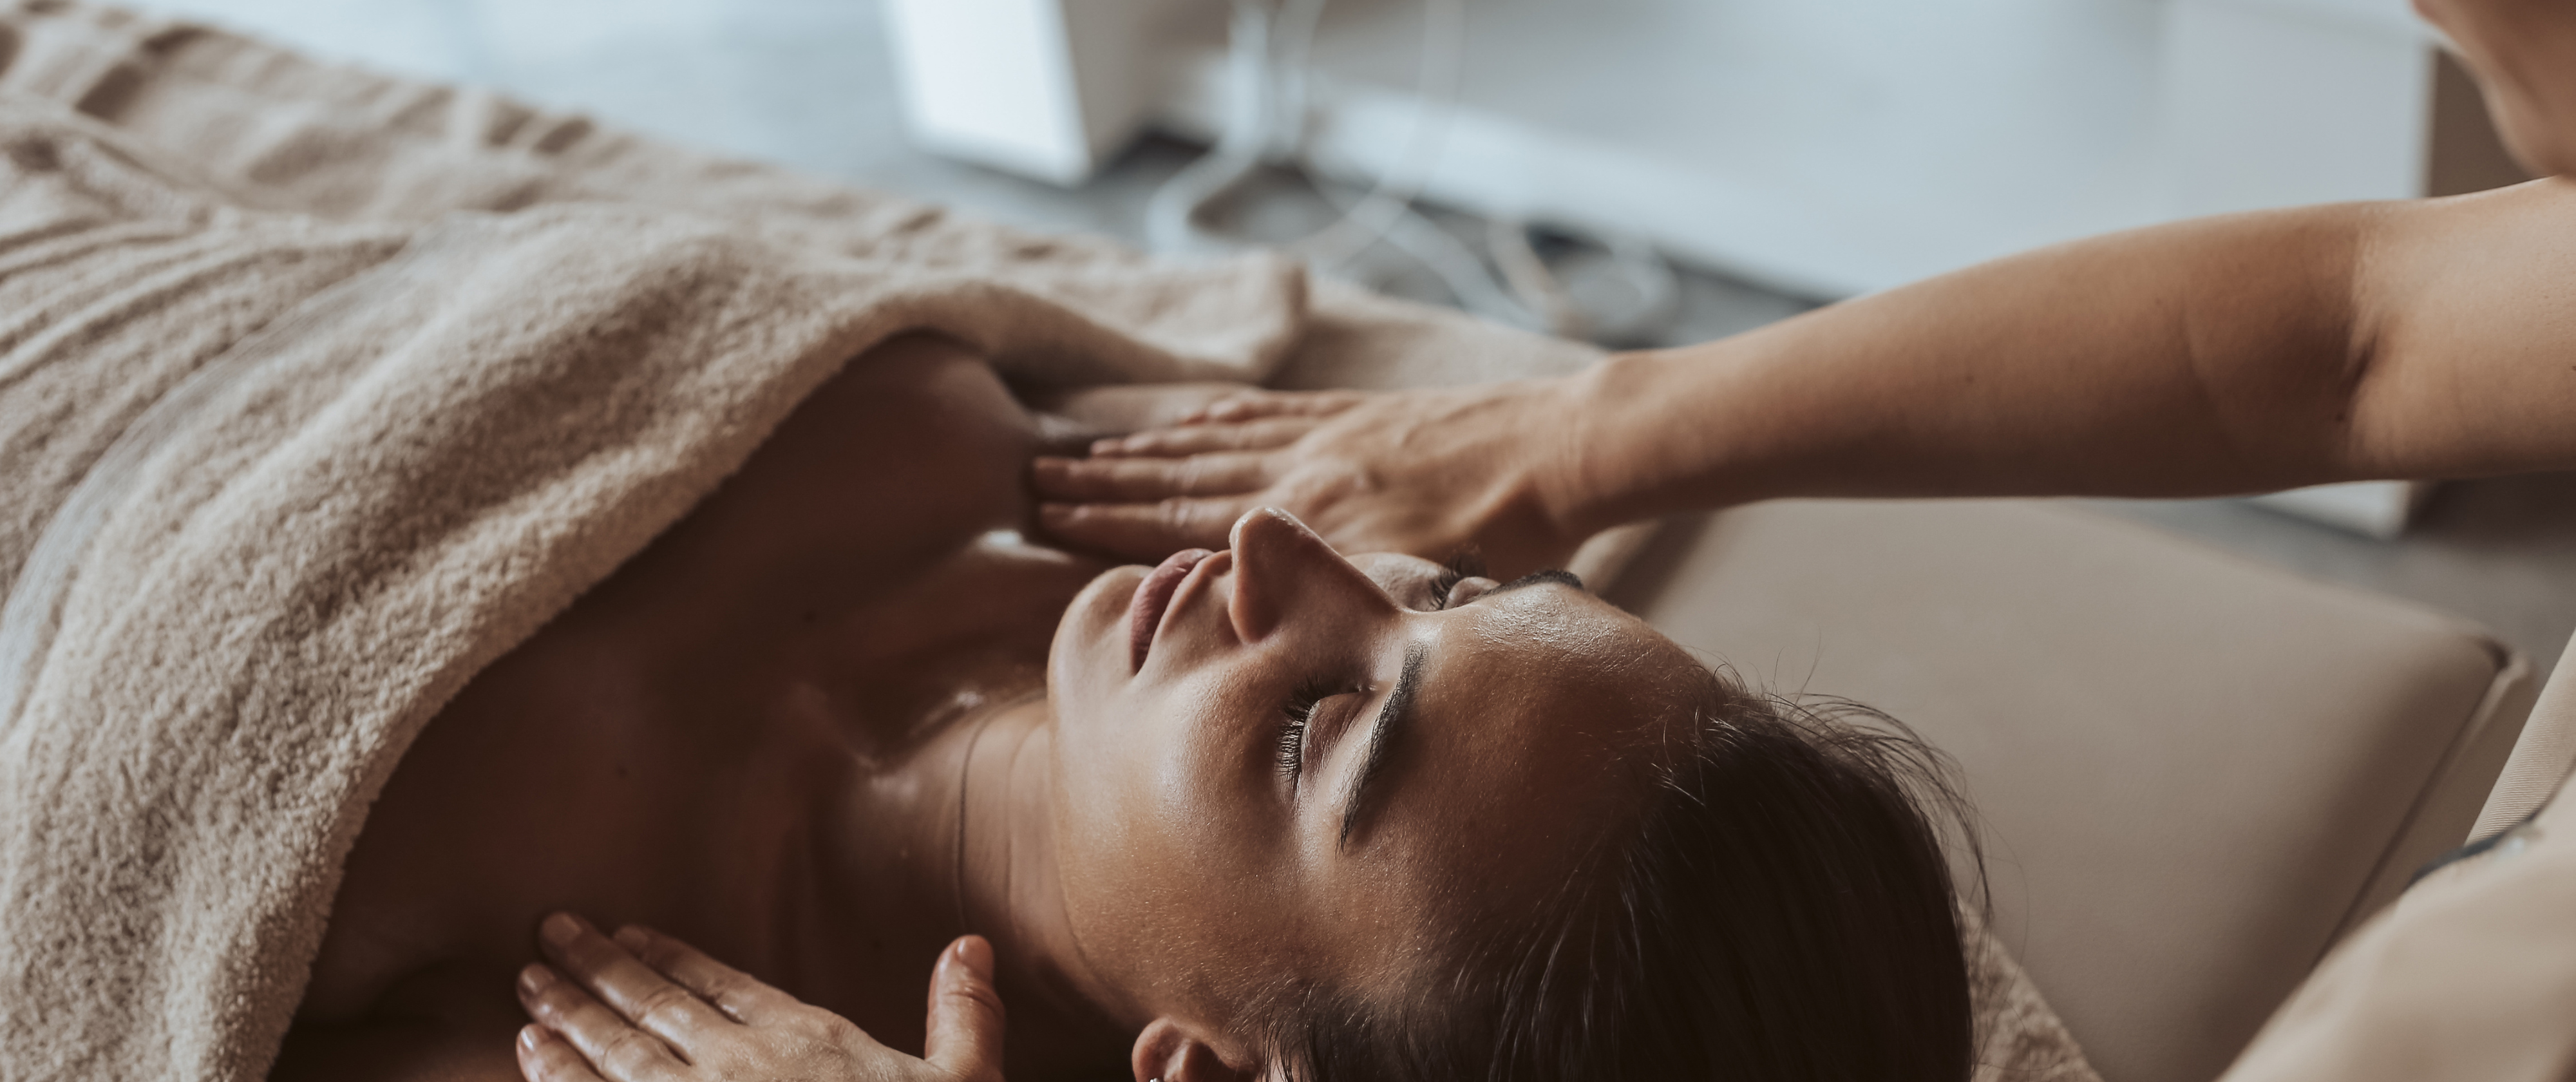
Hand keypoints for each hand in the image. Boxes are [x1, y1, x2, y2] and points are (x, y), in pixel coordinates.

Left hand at [514, 913, 1003, 1081]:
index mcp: (808, 1041)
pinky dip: (560, 1077)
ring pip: (618, 1051)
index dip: (673, 957)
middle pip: (656, 1006)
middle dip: (597, 969)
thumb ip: (965, 1017)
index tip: (628, 933)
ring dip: (567, 1014)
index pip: (725, 985)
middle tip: (547, 934)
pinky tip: (530, 1054)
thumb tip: (971, 946)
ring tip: (526, 985)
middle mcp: (743, 1066)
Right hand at [1030, 381, 1590, 577]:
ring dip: (1144, 448)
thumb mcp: (1416, 589)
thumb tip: (1251, 622)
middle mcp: (1302, 470)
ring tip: (1085, 449)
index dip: (1112, 522)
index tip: (1047, 517)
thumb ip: (1332, 600)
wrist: (1563, 451)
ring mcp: (1327, 434)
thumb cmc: (1505, 536)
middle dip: (1103, 483)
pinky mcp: (1357, 412)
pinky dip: (1217, 415)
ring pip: (1213, 439)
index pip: (1185, 521)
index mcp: (1307, 520)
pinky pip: (1269, 411)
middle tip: (1033, 481)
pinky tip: (1189, 413)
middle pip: (1181, 476)